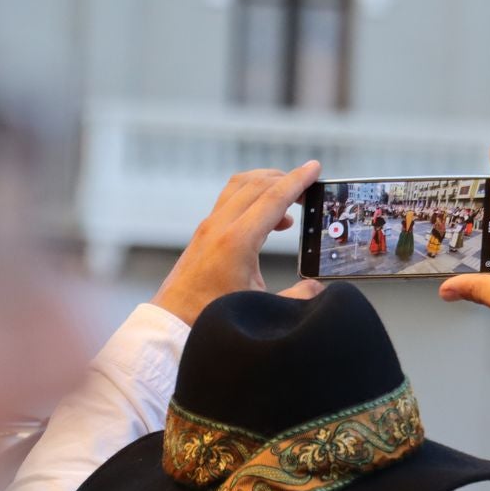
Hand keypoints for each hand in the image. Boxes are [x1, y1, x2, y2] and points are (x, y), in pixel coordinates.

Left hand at [152, 162, 323, 324]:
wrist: (171, 322)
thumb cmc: (210, 317)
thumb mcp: (261, 308)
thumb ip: (296, 298)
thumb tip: (318, 289)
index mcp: (237, 241)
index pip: (273, 199)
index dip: (298, 181)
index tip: (315, 168)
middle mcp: (220, 227)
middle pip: (257, 185)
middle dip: (286, 178)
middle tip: (310, 184)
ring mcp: (209, 227)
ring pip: (240, 186)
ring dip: (266, 183)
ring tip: (290, 197)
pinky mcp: (204, 233)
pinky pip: (230, 200)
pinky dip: (253, 197)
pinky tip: (268, 220)